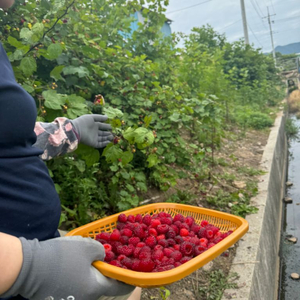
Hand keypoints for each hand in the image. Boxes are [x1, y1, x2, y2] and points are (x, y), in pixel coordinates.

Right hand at [0, 236, 133, 299]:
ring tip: (92, 256)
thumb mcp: (87, 247)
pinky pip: (77, 285)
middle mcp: (86, 298)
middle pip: (104, 285)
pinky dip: (81, 275)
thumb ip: (102, 250)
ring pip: (90, 284)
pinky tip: (76, 263)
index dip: (129, 279)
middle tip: (111, 257)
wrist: (29, 267)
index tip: (134, 271)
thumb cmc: (62, 257)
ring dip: (94, 272)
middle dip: (109, 271)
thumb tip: (104, 254)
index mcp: (96, 288)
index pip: (120, 288)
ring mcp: (73, 298)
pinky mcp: (61, 296)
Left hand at [71, 114, 113, 147]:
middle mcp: (94, 132)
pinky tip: (108, 142)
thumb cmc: (83, 122)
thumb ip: (100, 117)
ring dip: (107, 138)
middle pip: (103, 133)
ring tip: (111, 137)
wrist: (76, 130)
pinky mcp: (93, 143)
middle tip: (113, 133)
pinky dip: (104, 144)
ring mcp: (94, 138)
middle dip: (108, 133)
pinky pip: (100, 144)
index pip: (102, 126)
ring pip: (102, 139)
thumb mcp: (92, 117)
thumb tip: (107, 117)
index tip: (111, 127)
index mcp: (94, 125)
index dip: (107, 126)